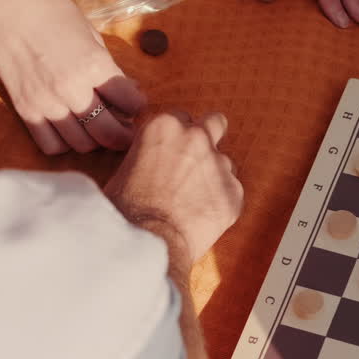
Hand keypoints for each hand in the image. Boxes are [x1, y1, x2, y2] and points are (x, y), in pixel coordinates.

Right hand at [0, 0, 145, 154]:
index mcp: (93, 65)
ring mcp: (46, 103)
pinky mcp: (25, 110)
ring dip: (95, 140)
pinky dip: (64, 143)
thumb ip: (108, 67)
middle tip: (124, 128)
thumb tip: (129, 91)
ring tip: (96, 127)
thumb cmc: (50, 11)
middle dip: (123, 134)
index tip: (134, 103)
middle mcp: (71, 89)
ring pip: (82, 145)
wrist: (3, 3)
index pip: (131, 104)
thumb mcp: (90, 34)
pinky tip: (68, 129)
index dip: (137, 105)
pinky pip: (50, 145)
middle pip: (109, 134)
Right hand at [104, 111, 244, 269]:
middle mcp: (196, 138)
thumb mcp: (123, 169)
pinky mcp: (234, 192)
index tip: (174, 149)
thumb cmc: (125, 210)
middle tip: (198, 158)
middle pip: (215, 123)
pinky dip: (221, 201)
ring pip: (225, 163)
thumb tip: (150, 159)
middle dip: (209, 136)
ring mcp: (219, 165)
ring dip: (214, 175)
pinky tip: (203, 217)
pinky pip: (232, 191)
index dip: (178, 135)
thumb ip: (146, 153)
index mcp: (165, 126)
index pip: (181, 117)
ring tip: (195, 200)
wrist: (148, 242)